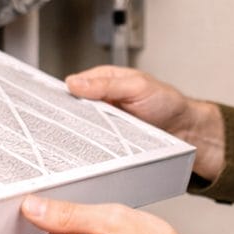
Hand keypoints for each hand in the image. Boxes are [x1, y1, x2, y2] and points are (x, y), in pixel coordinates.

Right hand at [65, 65, 224, 181]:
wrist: (187, 131)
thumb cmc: (167, 103)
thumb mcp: (137, 86)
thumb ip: (107, 84)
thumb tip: (74, 82)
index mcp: (102, 81)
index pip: (72, 86)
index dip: (59, 95)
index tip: (47, 104)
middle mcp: (99, 102)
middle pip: (72, 109)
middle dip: (63, 118)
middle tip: (54, 126)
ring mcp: (103, 122)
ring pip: (80, 128)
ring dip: (76, 135)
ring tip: (66, 141)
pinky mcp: (108, 141)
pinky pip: (93, 144)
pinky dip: (88, 147)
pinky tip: (83, 152)